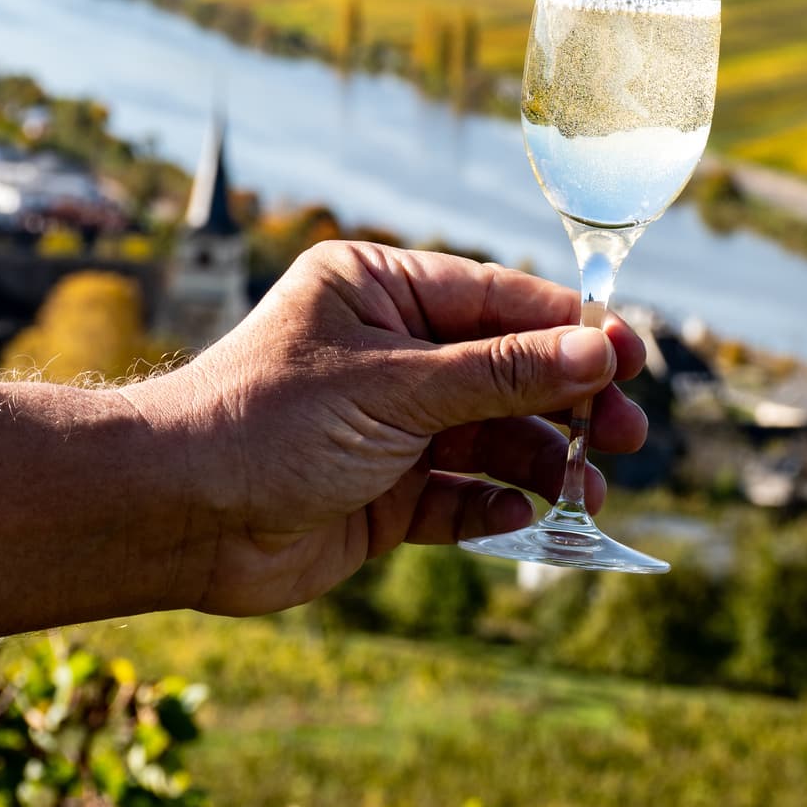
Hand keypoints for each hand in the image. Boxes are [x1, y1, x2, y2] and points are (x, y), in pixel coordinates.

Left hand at [130, 241, 649, 614]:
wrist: (174, 517)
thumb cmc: (268, 423)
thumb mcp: (397, 387)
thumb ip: (503, 373)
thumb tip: (597, 351)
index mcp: (380, 289)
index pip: (498, 299)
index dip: (569, 329)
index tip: (632, 359)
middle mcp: (387, 350)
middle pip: (505, 371)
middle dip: (566, 404)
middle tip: (628, 435)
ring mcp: (386, 425)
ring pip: (489, 438)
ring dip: (540, 464)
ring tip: (582, 494)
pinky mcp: (381, 493)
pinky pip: (457, 495)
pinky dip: (492, 506)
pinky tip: (519, 517)